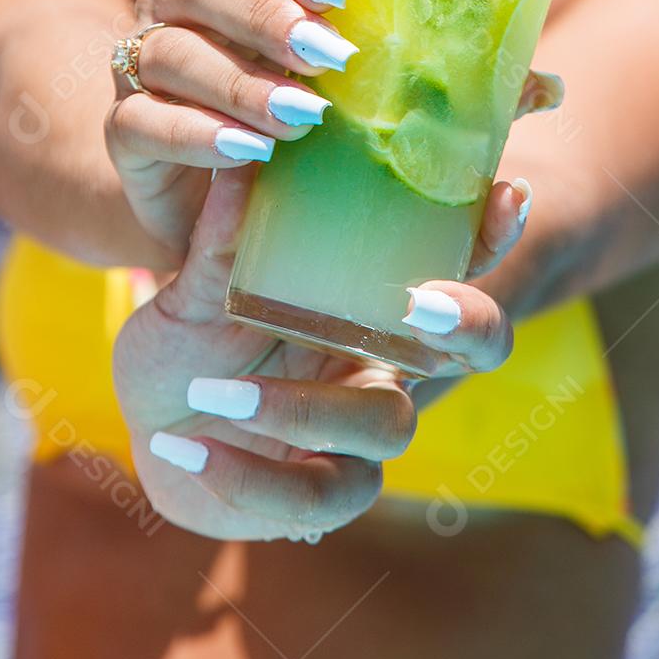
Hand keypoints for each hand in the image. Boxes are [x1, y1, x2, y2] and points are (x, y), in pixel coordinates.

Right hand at [104, 0, 564, 264]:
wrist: (223, 217)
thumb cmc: (310, 143)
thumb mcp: (383, 116)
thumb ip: (452, 98)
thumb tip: (548, 87)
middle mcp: (182, 11)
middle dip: (264, 16)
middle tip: (328, 56)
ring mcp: (143, 69)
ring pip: (169, 51)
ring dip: (237, 79)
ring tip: (299, 117)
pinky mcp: (126, 134)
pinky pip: (141, 121)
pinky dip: (193, 134)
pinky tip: (246, 152)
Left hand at [112, 164, 525, 542]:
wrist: (152, 425)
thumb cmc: (192, 337)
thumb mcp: (195, 283)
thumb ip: (222, 237)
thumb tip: (240, 162)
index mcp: (369, 295)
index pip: (455, 257)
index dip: (493, 230)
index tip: (507, 191)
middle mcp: (386, 358)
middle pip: (478, 346)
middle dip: (468, 321)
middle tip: (418, 301)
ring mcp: (365, 431)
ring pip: (389, 424)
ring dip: (305, 408)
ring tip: (217, 394)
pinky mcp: (329, 493)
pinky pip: (317, 496)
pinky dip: (251, 477)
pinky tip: (190, 453)